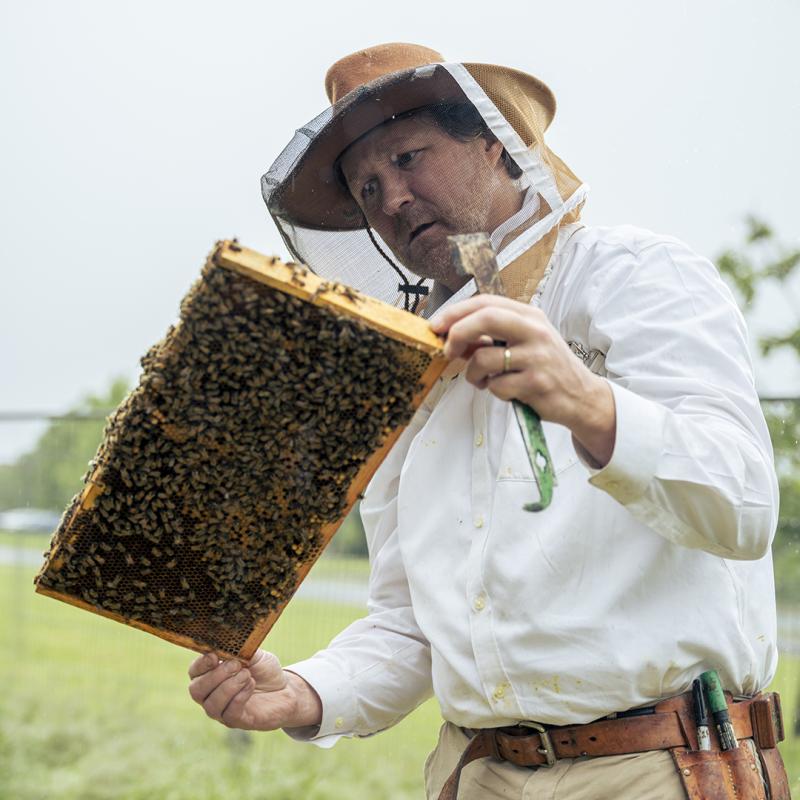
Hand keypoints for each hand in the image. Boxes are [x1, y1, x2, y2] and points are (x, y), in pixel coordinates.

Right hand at [188, 649, 321, 730]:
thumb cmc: (264, 671)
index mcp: (210, 675)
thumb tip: (226, 641)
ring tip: (247, 675)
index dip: (201, 664)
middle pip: (196, 690)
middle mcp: (211, 696)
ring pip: (212, 705)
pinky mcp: (237, 721)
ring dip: (230, 686)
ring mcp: (222, 711)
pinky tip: (251, 685)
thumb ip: (239, 650)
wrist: (286, 689)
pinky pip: (229, 714)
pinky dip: (240, 697)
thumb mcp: (253, 654)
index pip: (194, 672)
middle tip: (236, 665)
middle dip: (216, 675)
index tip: (215, 656)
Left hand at [431, 295, 615, 466]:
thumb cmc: (545, 367)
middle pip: (485, 318)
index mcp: (529, 315)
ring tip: (484, 380)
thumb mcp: (523, 342)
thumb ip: (491, 336)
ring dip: (473, 374)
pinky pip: (496, 386)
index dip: (455, 312)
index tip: (435, 326)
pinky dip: (493, 391)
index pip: (486, 302)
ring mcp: (537, 356)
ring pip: (484, 358)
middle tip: (447, 351)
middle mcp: (534, 330)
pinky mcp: (536, 382)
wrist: (581, 396)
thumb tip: (450, 336)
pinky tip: (508, 391)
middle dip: (457, 333)